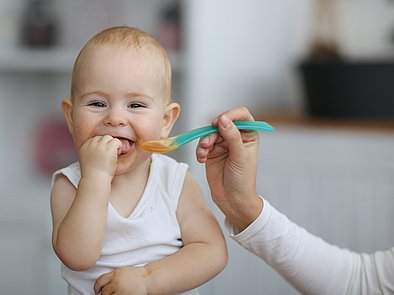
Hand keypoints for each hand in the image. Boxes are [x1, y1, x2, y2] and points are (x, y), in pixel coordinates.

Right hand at [79, 135, 121, 179]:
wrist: (95, 180)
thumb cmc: (94, 174)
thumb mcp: (89, 161)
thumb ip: (92, 152)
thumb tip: (102, 148)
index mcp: (84, 147)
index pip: (95, 139)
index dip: (101, 146)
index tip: (104, 155)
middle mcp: (91, 144)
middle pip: (102, 137)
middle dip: (107, 144)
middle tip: (110, 155)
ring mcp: (99, 146)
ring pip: (109, 137)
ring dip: (113, 145)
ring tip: (114, 154)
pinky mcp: (108, 148)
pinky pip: (116, 141)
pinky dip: (119, 147)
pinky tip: (117, 155)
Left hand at [94, 266, 148, 294]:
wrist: (148, 279)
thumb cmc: (136, 275)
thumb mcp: (122, 272)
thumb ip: (113, 276)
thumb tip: (102, 284)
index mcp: (115, 274)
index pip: (100, 281)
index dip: (96, 287)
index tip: (97, 291)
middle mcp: (117, 281)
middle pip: (104, 291)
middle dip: (103, 294)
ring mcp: (120, 290)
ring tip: (114, 294)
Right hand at [196, 107, 262, 231]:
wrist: (232, 200)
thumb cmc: (242, 180)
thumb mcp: (240, 156)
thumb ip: (232, 136)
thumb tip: (223, 119)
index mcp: (249, 135)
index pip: (242, 115)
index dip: (231, 115)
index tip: (221, 120)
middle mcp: (235, 137)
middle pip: (222, 123)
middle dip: (213, 131)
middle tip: (209, 142)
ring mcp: (223, 144)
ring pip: (210, 133)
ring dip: (205, 141)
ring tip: (204, 153)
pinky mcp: (211, 152)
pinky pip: (202, 144)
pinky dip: (200, 150)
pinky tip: (202, 159)